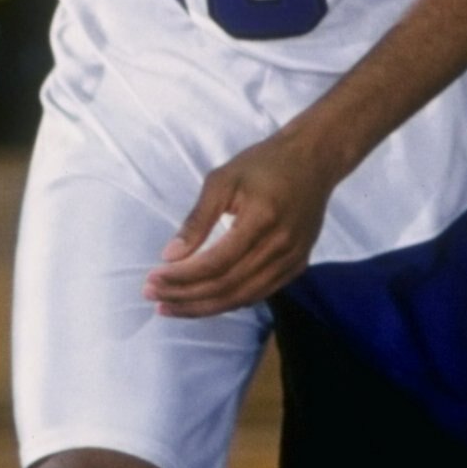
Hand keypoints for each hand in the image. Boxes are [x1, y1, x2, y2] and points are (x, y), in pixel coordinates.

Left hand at [144, 131, 339, 317]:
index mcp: (262, 220)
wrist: (314, 161)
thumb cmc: (264, 164)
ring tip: (171, 306)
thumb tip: (170, 256)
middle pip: (227, 287)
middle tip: (154, 296)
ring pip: (242, 297)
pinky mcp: (297, 266)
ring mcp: (293, 260)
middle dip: (186, 296)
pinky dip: (229, 302)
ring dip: (203, 306)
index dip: (182, 276)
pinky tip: (204, 301)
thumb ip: (197, 219)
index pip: (216, 263)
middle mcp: (281, 246)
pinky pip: (259, 294)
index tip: (152, 278)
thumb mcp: (222, 180)